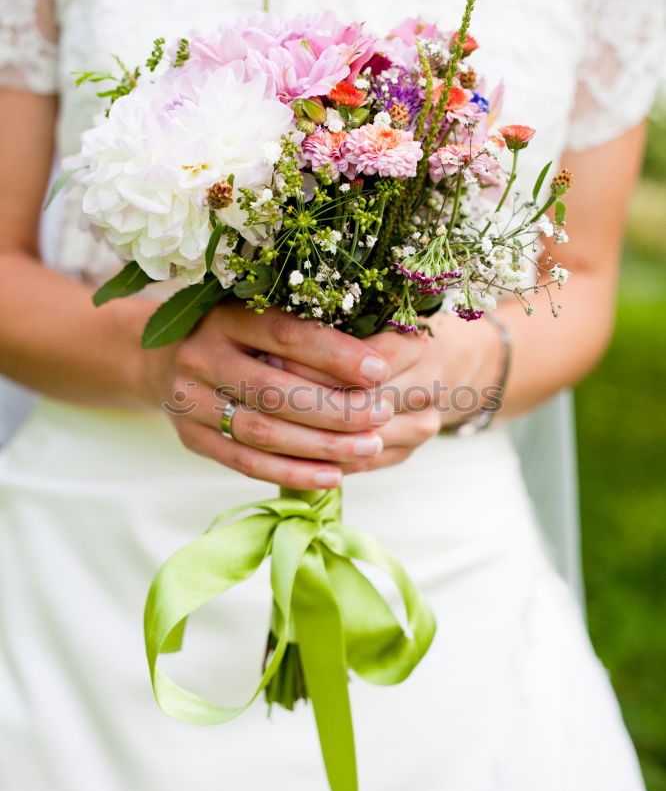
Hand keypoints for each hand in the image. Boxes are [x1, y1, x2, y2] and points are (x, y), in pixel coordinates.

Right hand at [141, 302, 394, 489]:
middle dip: (336, 408)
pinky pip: (246, 463)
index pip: (285, 334)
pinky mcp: (191, 438)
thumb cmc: (235, 337)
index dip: (335, 354)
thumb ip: (304, 333)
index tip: (378, 371)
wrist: (160, 360)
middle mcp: (200, 355)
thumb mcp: (259, 318)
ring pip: (263, 431)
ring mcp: (190, 399)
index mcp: (225, 316)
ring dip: (322, 445)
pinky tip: (333, 475)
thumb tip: (376, 362)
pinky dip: (293, 472)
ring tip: (368, 447)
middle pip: (275, 390)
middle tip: (381, 414)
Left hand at [274, 309, 502, 474]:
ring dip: (309, 437)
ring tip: (267, 423)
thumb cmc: (380, 335)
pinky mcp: (403, 453)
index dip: (315, 365)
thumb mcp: (360, 321)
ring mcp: (420, 426)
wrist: (424, 366)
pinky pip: (355, 465)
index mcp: (415, 347)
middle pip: (361, 405)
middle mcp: (425, 389)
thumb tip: (274, 348)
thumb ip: (329, 332)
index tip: (271, 358)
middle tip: (261, 395)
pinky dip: (318, 461)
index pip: (360, 363)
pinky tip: (283, 450)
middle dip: (308, 402)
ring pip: (357, 442)